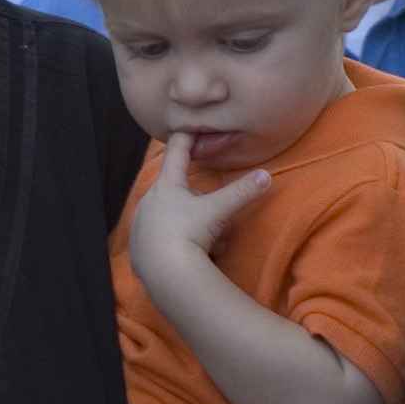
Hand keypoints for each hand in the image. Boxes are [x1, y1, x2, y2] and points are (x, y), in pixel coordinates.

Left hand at [130, 151, 273, 289]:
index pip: (176, 153)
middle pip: (173, 190)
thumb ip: (242, 193)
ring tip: (203, 240)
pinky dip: (171, 244)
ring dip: (184, 223)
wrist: (166, 274)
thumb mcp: (219, 211)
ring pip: (167, 217)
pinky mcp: (137, 250)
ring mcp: (140, 226)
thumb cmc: (190, 234)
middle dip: (192, 197)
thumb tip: (266, 175)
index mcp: (166, 186)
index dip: (184, 139)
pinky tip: (182, 255)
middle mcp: (148, 202)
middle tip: (210, 210)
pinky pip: (158, 241)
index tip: (188, 129)